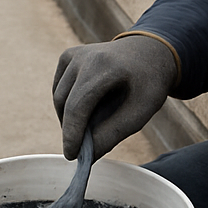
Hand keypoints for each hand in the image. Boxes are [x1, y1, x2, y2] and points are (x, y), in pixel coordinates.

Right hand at [53, 35, 177, 159]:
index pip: (78, 105)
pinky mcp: (68, 56)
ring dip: (69, 118)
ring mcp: (74, 54)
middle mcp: (84, 56)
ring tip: (94, 125)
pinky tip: (88, 109)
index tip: (71, 156)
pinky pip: (59, 88)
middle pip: (65, 102)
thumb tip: (86, 156)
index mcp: (105, 65)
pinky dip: (68, 105)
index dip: (72, 133)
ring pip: (58, 97)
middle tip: (85, 149)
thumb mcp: (141, 112)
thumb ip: (112, 134)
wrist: (149, 51)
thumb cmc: (148, 83)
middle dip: (71, 129)